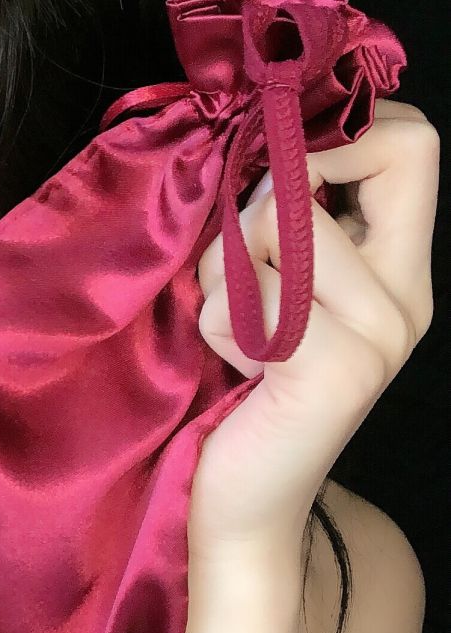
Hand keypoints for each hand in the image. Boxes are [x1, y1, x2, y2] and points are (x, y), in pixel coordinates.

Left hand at [190, 98, 437, 559]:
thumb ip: (283, 215)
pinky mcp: (336, 369)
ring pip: (281, 224)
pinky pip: (250, 292)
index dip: (341, 131)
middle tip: (246, 259)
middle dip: (274, 191)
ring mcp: (380, 335)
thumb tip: (257, 128)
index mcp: (400, 269)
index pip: (415, 143)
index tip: (281, 172)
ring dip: (224, 266)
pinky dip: (218, 319)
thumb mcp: (270, 284)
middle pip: (368, 157)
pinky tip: (235, 364)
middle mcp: (406, 298)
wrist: (245, 505)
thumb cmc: (239, 386)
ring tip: (232, 323)